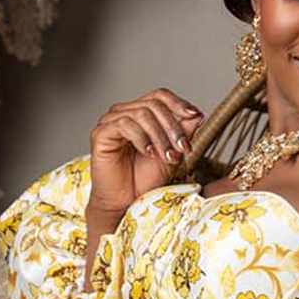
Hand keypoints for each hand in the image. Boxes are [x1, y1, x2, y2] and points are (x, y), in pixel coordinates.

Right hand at [86, 88, 202, 241]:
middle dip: (173, 127)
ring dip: (160, 136)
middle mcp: (124, 113)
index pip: (160, 96)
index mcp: (140, 114)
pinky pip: (124, 125)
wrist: (125, 202)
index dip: (178, 103)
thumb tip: (197, 115)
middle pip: (153, 104)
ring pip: (141, 114)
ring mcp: (110, 121)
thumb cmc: (144, 180)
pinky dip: (142, 138)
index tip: (195, 116)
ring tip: (167, 156)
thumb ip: (183, 133)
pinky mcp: (101, 133)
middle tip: (183, 148)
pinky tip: (149, 153)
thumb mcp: (172, 153)